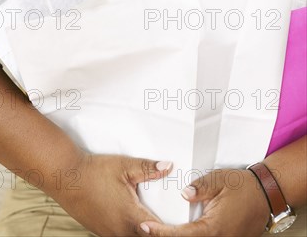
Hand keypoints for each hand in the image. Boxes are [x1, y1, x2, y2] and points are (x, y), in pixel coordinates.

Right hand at [58, 150, 171, 236]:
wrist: (66, 178)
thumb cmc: (94, 172)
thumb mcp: (124, 166)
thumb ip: (148, 168)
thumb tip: (168, 167)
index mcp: (131, 217)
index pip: (158, 232)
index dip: (170, 230)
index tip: (180, 225)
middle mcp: (120, 231)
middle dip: (157, 232)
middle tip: (168, 223)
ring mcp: (109, 233)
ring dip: (143, 231)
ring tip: (151, 220)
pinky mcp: (101, 232)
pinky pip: (121, 236)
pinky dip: (130, 231)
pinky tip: (133, 220)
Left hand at [139, 168, 270, 236]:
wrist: (266, 192)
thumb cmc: (243, 186)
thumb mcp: (218, 180)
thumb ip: (199, 188)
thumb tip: (183, 194)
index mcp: (214, 228)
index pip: (182, 235)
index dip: (161, 232)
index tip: (146, 227)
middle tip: (149, 230)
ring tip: (162, 230)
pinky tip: (182, 231)